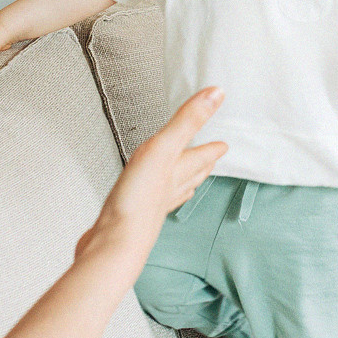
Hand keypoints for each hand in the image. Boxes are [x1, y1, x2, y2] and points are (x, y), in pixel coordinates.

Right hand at [77, 88, 227, 259]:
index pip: (201, 157)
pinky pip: (148, 204)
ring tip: (186, 181)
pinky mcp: (130, 217)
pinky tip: (143, 201)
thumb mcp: (164, 148)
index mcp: (178, 171)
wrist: (114, 242)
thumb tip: (216, 95)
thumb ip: (188, 121)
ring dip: (182, 184)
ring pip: (173, 192)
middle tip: (210, 162)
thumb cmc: (137, 201)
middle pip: (191, 176)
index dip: (212, 150)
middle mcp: (168, 190)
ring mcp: (150, 206)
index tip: (224, 145)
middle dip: (201, 167)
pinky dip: (153, 199)